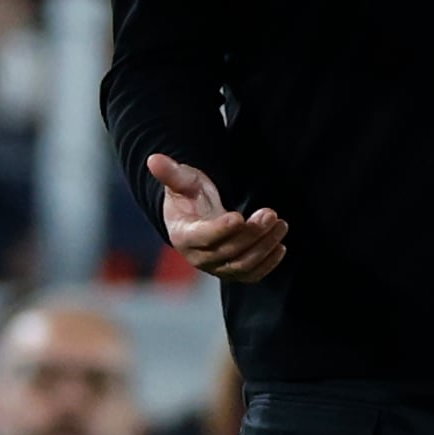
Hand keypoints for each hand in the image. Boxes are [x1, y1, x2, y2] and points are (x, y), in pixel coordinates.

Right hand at [147, 154, 287, 283]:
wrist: (197, 217)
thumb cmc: (188, 197)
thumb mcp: (181, 181)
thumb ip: (170, 172)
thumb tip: (153, 159)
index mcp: (183, 235)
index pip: (203, 237)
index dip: (220, 229)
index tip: (240, 217)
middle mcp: (199, 257)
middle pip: (228, 251)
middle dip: (251, 233)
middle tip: (270, 213)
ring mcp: (217, 267)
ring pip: (242, 265)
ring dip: (264, 246)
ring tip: (280, 224)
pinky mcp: (233, 271)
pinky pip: (251, 275)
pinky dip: (267, 264)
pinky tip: (280, 246)